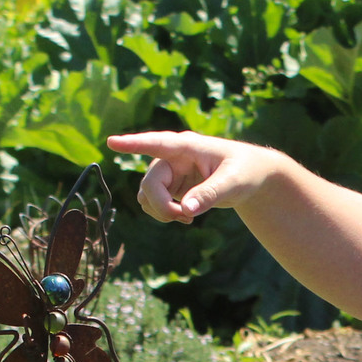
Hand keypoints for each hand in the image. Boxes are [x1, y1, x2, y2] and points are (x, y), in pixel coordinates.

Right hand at [105, 130, 277, 222]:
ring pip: (146, 196)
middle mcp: (172, 157)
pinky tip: (186, 216)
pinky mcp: (169, 186)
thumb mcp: (233, 183)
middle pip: (150, 184)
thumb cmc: (244, 171)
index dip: (133, 144)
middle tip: (185, 219)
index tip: (112, 142)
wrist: (250, 176)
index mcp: (187, 146)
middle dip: (162, 206)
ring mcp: (168, 172)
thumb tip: (186, 209)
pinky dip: (164, 214)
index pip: (157, 143)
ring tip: (187, 218)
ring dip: (161, 212)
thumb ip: (210, 194)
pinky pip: (153, 203)